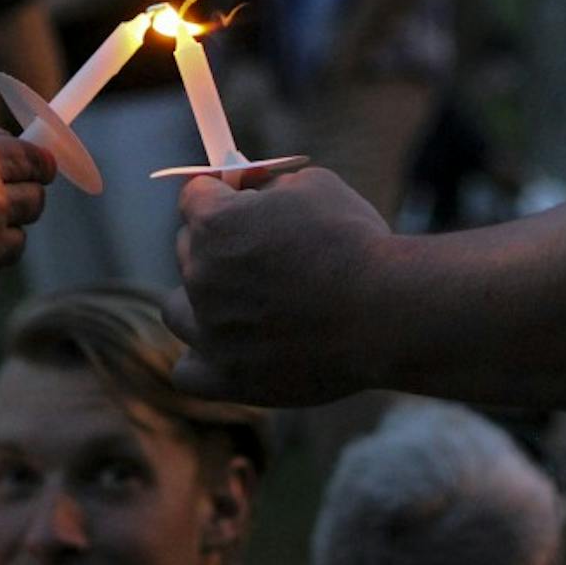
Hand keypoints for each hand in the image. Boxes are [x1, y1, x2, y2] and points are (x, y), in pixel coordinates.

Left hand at [164, 168, 390, 405]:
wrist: (388, 313)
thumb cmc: (355, 243)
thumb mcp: (315, 186)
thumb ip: (270, 187)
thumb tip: (251, 192)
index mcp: (214, 223)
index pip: (194, 198)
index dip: (219, 194)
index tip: (238, 200)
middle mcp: (201, 274)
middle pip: (186, 250)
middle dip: (215, 244)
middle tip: (256, 252)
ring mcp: (210, 330)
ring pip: (177, 310)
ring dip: (198, 301)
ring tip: (237, 303)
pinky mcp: (227, 377)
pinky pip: (187, 373)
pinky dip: (201, 360)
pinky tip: (226, 350)